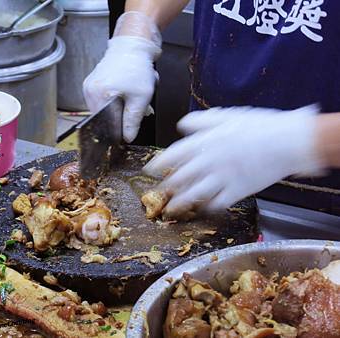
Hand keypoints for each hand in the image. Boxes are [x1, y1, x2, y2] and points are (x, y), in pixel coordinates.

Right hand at [83, 12, 161, 142]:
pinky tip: (124, 91)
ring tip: (131, 95)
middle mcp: (89, 91)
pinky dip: (114, 100)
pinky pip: (102, 100)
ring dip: (119, 108)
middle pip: (104, 118)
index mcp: (99, 94)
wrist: (132, 45)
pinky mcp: (91, 83)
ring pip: (104, 110)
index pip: (106, 124)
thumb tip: (128, 138)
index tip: (128, 130)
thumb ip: (133, 121)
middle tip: (137, 106)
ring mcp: (88, 87)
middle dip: (121, 116)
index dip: (119, 129)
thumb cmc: (137, 67)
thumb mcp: (141, 97)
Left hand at [143, 106, 324, 216]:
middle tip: (157, 192)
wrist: (288, 141)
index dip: (158, 163)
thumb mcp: (226, 115)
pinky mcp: (237, 190)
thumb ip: (201, 121)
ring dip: (180, 203)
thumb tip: (182, 125)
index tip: (149, 170)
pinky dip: (208, 207)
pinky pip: (218, 202)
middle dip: (166, 186)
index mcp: (205, 141)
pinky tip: (203, 209)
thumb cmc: (258, 124)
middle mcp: (209, 161)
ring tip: (171, 209)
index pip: (174, 154)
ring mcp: (222, 178)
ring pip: (194, 194)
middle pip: (180, 177)